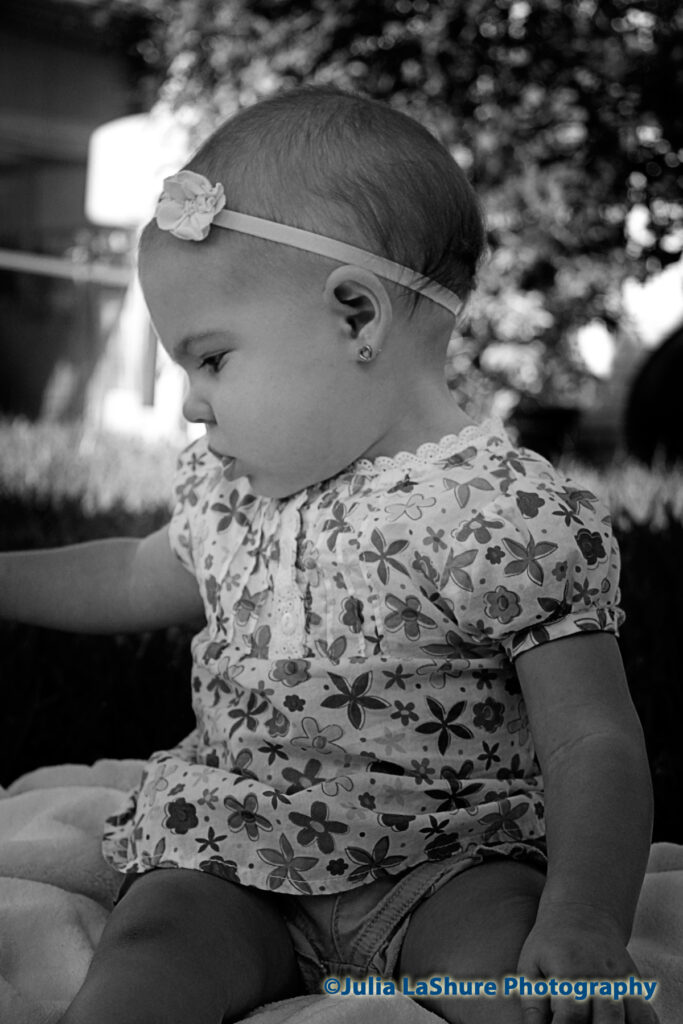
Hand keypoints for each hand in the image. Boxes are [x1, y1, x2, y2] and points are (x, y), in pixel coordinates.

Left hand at [516, 904, 659, 1023]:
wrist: (581, 913)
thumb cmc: (549, 944)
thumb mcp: (530, 964)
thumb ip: (532, 1002)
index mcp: (570, 973)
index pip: (572, 1017)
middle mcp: (599, 977)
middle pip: (608, 1020)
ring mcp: (620, 980)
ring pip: (634, 1017)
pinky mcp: (633, 984)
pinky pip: (647, 1014)